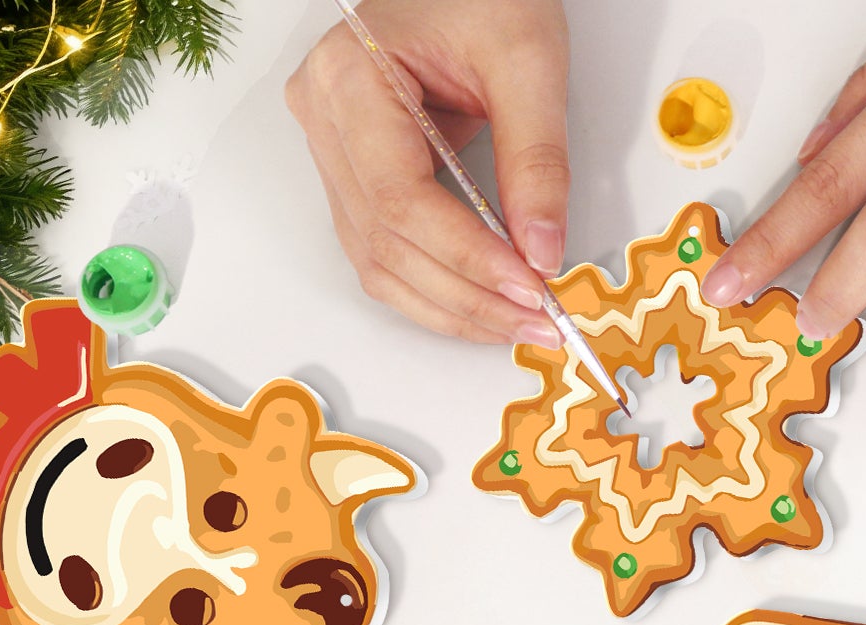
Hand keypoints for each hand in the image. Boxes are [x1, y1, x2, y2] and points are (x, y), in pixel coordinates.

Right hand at [287, 0, 569, 344]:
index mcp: (349, 78)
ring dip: (453, 307)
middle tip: (538, 321)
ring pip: (381, 264)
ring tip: (518, 322)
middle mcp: (324, 120)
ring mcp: (332, 153)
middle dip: (469, 296)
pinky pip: (386, 255)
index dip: (468, 258)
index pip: (403, 200)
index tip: (530, 287)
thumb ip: (537, 160)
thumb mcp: (527, 61)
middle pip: (389, 243)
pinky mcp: (356, 177)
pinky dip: (437, 290)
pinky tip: (485, 305)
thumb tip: (541, 252)